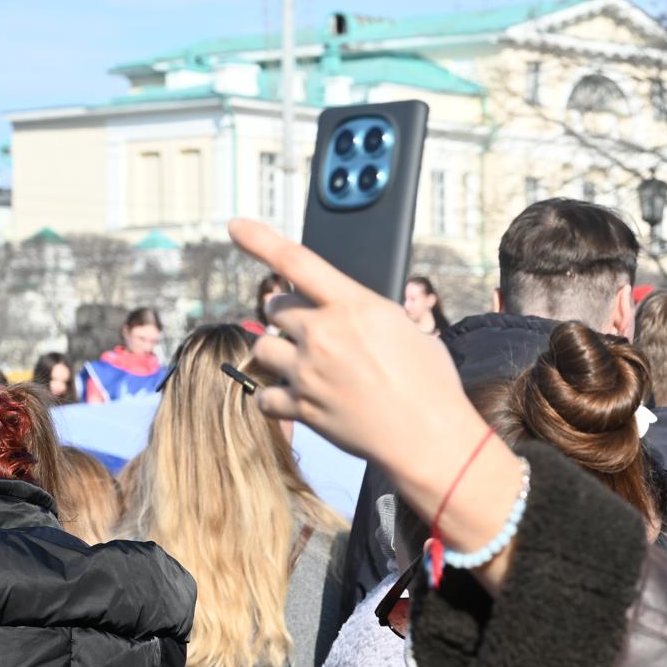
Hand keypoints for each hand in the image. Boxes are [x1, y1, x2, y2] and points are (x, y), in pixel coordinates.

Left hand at [233, 218, 469, 467]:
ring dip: (277, 351)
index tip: (235, 226)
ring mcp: (308, 373)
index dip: (259, 239)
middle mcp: (324, 335)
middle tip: (310, 329)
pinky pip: (265, 396)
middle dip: (287, 313)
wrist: (431, 440)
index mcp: (354, 306)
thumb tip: (350, 312)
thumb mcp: (408, 330)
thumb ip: (368, 314)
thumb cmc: (431, 385)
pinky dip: (276, 397)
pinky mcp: (302, 408)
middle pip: (275, 307)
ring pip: (263, 347)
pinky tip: (296, 397)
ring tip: (303, 364)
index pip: (295, 261)